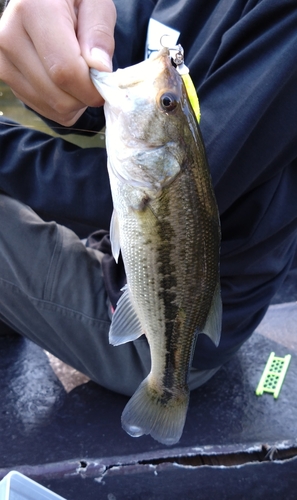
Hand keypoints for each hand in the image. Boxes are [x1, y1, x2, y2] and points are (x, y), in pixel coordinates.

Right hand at [0, 0, 115, 124]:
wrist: (43, 3)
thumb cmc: (74, 0)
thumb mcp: (95, 3)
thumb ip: (99, 33)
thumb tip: (100, 68)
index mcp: (33, 11)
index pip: (65, 71)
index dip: (91, 88)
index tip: (105, 84)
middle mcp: (10, 37)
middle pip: (58, 95)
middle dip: (85, 95)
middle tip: (93, 76)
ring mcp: (4, 61)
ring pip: (53, 107)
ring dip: (76, 101)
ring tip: (78, 74)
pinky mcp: (6, 79)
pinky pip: (46, 110)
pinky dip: (64, 103)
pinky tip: (65, 81)